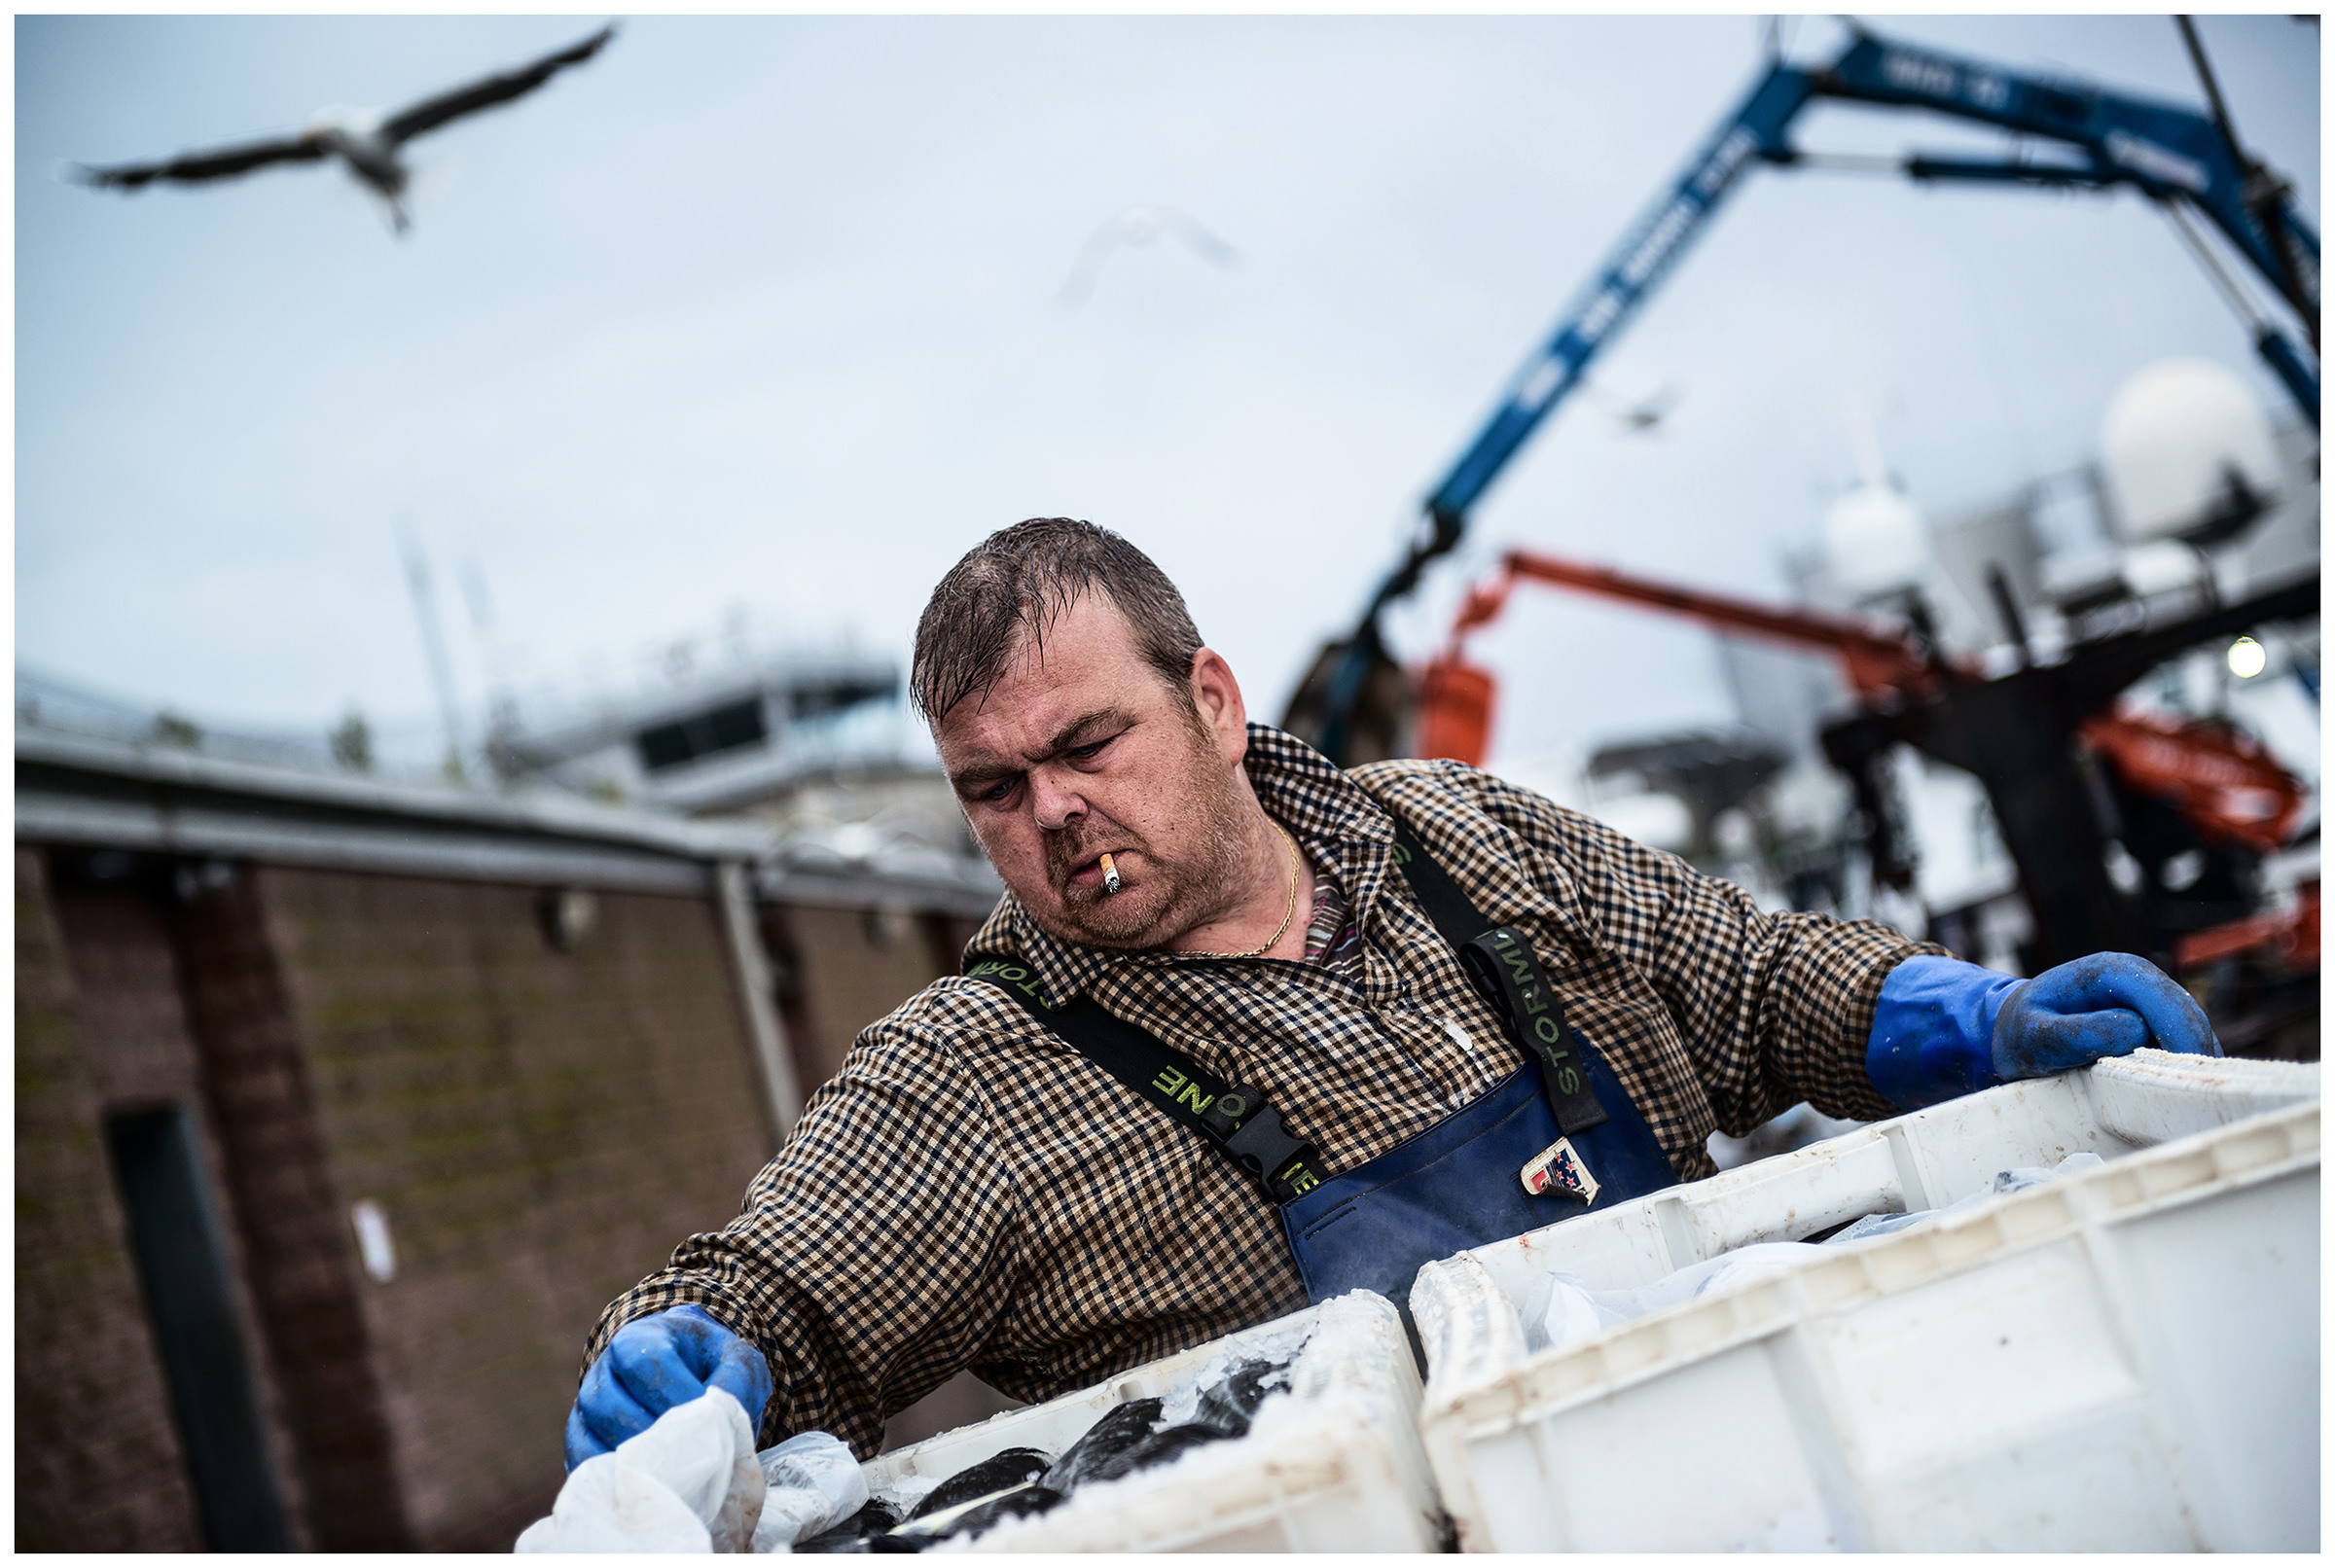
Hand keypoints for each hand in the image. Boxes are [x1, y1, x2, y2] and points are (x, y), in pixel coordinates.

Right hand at [564, 1304, 772, 1470]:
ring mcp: (588, 1404)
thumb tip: (716, 1414)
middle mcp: (605, 1368)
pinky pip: (583, 1458)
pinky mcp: (582, 1437)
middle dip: (651, 1431)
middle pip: (608, 1401)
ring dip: (632, 1455)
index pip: (643, 1361)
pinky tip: (645, 1482)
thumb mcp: (737, 1362)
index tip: (701, 1415)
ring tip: (670, 1468)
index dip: (671, 1392)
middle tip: (685, 1450)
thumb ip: (736, 1379)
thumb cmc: (713, 1368)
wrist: (693, 1381)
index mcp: (641, 1338)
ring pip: (592, 1432)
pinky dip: (611, 1473)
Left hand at [1993, 952, 2218, 1078]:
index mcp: (2111, 971)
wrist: (2012, 1031)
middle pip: (2187, 1014)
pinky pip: (2182, 1042)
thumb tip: (2135, 1029)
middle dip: (2196, 1053)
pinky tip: (2182, 1093)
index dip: (2181, 1034)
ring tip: (2193, 1101)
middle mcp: (2138, 978)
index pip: (2162, 999)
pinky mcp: (2154, 1021)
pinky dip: (2187, 1065)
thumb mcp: (2037, 1035)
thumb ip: (2080, 1032)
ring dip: (2196, 1062)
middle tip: (2198, 1098)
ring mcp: (2148, 999)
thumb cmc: (2022, 1032)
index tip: (2186, 1074)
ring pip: (2192, 1030)